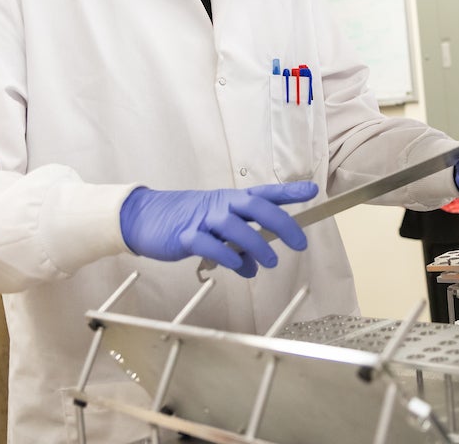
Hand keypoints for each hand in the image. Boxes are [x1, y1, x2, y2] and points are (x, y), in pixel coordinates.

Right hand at [119, 181, 318, 277]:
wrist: (145, 218)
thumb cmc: (186, 221)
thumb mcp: (217, 231)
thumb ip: (240, 248)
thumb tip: (255, 267)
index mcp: (231, 200)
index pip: (265, 193)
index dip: (288, 192)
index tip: (312, 191)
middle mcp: (221, 205)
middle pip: (256, 206)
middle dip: (281, 222)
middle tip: (300, 243)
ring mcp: (203, 219)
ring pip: (235, 226)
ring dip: (256, 245)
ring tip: (271, 263)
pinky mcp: (185, 236)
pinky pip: (209, 245)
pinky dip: (226, 256)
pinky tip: (237, 267)